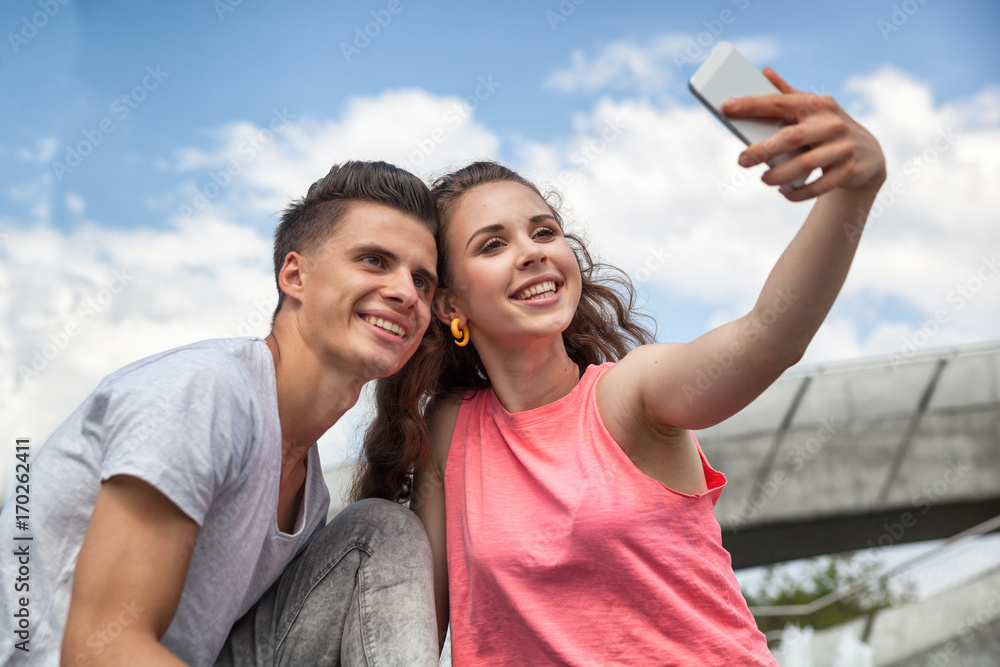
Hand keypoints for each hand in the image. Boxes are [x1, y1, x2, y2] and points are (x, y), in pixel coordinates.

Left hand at [721, 68, 885, 201]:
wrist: (868, 154)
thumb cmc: (827, 128)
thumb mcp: (813, 109)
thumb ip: (788, 94)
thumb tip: (764, 72)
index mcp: (818, 104)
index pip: (779, 102)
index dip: (752, 104)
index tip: (726, 106)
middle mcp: (832, 123)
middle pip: (792, 137)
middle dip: (763, 149)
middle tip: (741, 160)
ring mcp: (843, 147)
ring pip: (806, 164)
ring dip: (779, 174)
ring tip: (763, 179)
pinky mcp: (848, 171)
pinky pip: (818, 186)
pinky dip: (798, 192)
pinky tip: (783, 192)